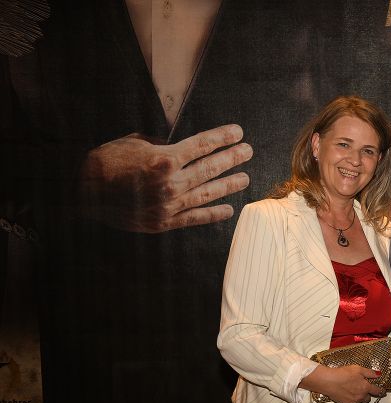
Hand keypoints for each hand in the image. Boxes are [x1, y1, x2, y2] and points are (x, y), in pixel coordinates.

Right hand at [77, 124, 251, 232]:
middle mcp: (170, 183)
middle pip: (211, 168)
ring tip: (245, 178)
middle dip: (232, 158)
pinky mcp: (164, 222)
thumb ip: (163, 145)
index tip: (238, 133)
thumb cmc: (107, 162)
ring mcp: (169, 205)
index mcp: (164, 159)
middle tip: (248, 152)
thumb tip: (184, 149)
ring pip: (208, 193)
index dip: (223, 138)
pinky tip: (229, 209)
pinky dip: (213, 214)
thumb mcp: (135, 143)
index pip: (202, 146)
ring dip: (229, 185)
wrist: (83, 192)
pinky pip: (195, 218)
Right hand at [300, 365, 384, 402]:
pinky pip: (352, 402)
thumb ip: (369, 373)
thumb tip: (378, 374)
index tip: (383, 391)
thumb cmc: (343, 374)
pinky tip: (346, 392)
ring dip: (360, 397)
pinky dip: (351, 398)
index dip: (381, 391)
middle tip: (363, 388)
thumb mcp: (358, 369)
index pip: (377, 391)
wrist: (329, 381)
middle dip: (367, 394)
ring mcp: (353, 401)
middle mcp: (361, 396)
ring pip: (360, 401)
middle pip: (368, 398)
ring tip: (353, 389)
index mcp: (365, 387)